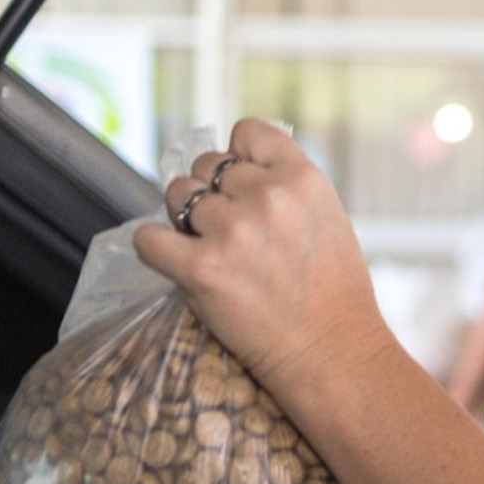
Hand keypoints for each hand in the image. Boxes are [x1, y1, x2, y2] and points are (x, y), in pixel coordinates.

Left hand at [135, 119, 396, 401]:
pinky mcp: (201, 269)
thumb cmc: (334, 290)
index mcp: (302, 177)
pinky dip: (156, 248)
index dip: (237, 155)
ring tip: (211, 249)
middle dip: (210, 193)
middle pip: (206, 165)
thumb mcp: (327, 215)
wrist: (332, 351)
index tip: (240, 182)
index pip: (246, 132)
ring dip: (184, 220)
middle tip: (227, 229)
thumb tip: (234, 165)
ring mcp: (232, 231)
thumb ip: (286, 184)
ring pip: (176, 195)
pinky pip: (149, 239)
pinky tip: (176, 261)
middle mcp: (267, 195)